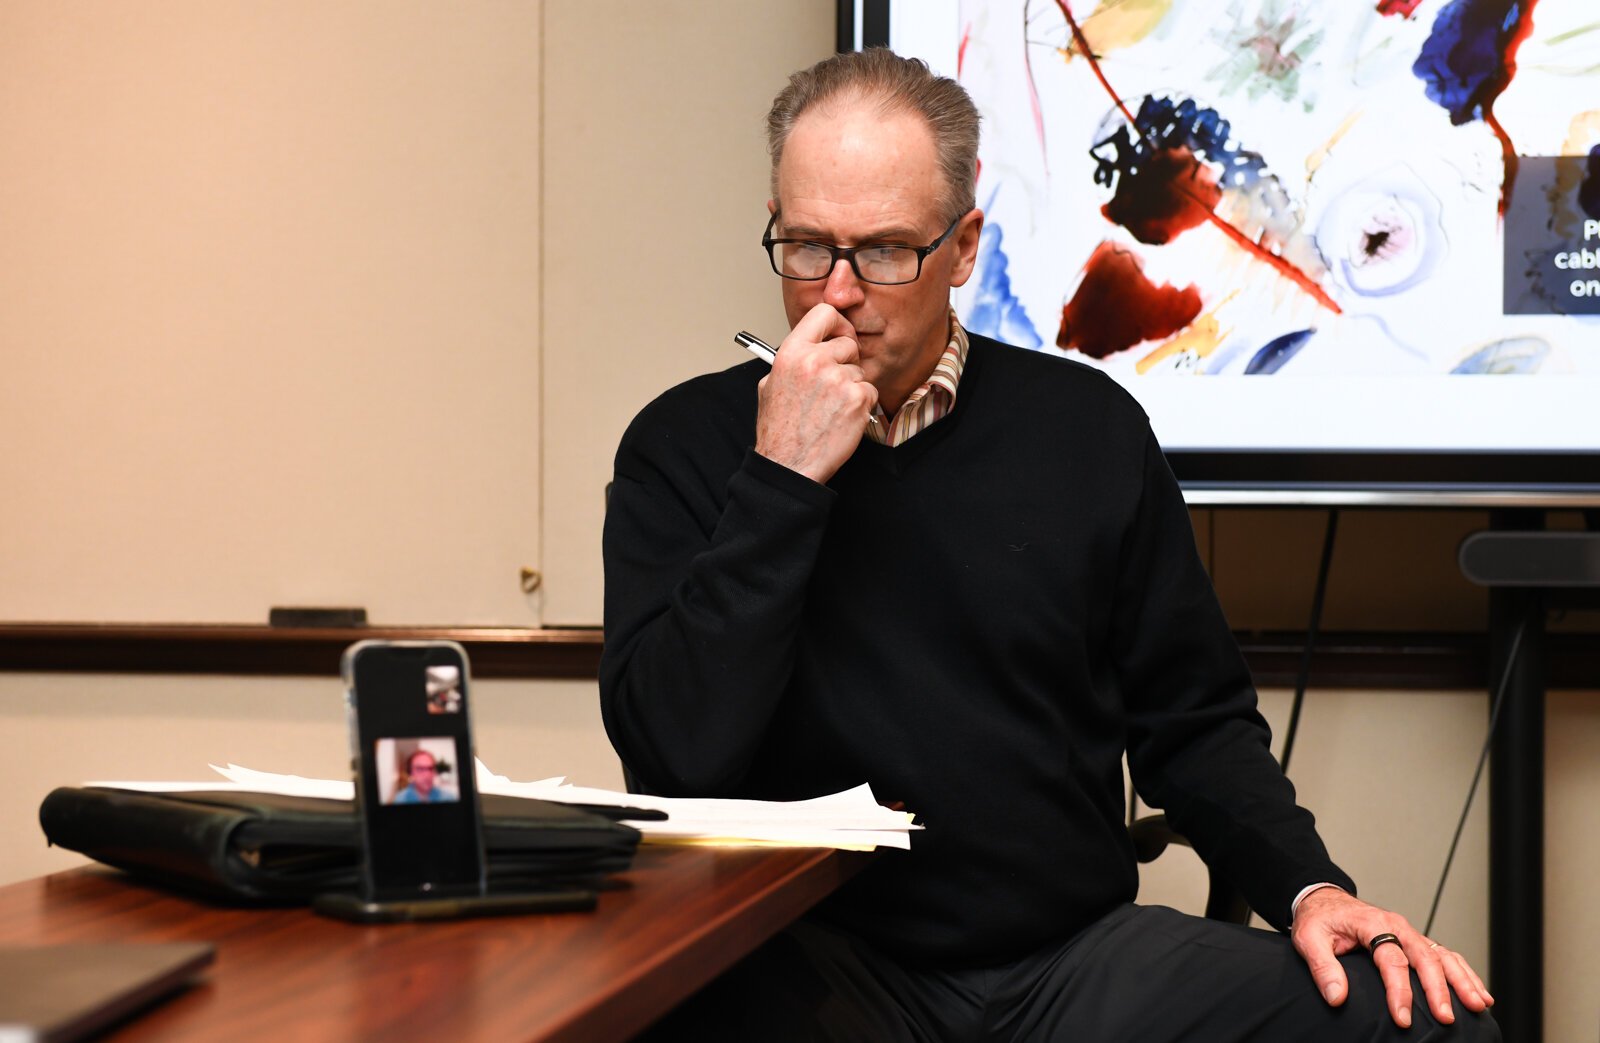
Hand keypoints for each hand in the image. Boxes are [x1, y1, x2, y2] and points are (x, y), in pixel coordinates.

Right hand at [754, 303, 878, 483]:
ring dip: (851, 386)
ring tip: (831, 407)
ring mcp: (838, 379)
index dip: (836, 324)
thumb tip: (808, 346)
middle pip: (849, 343)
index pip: (824, 313)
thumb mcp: (770, 384)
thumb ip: (790, 360)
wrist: (789, 464)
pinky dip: (861, 404)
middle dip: (845, 361)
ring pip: (860, 370)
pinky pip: (869, 390)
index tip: (838, 335)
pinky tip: (841, 417)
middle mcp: (815, 361)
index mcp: (791, 352)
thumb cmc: (779, 430)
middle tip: (833, 383)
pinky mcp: (857, 399)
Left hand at [1291, 887, 1492, 1028]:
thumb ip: (1322, 967)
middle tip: (1446, 1018)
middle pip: (1425, 957)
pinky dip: (1464, 973)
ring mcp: (1409, 934)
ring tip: (1478, 1005)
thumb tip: (1337, 997)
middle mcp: (1397, 927)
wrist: (1324, 901)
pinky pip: (1446, 955)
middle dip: (1439, 989)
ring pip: (1443, 955)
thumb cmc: (1319, 920)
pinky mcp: (1415, 942)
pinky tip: (1479, 992)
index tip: (1403, 1018)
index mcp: (1373, 924)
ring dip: (1462, 980)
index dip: (1399, 991)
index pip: (1392, 960)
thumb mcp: (1308, 939)